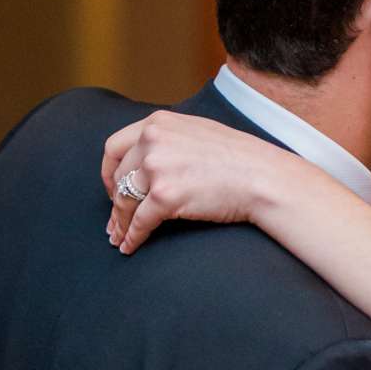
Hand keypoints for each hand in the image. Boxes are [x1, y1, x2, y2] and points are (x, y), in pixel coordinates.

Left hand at [102, 112, 277, 253]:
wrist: (262, 176)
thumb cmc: (238, 157)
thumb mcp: (195, 131)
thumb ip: (166, 139)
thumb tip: (146, 161)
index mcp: (157, 123)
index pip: (115, 147)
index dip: (109, 171)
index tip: (113, 187)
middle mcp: (152, 141)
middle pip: (119, 177)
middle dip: (114, 202)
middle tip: (115, 219)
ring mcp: (157, 168)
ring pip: (125, 201)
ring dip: (120, 223)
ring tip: (118, 237)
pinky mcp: (164, 197)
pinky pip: (139, 222)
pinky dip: (132, 237)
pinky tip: (130, 246)